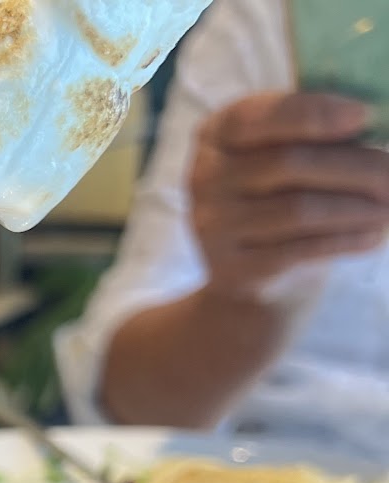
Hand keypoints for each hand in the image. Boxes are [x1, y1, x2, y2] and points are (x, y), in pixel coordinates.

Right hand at [190, 92, 388, 301]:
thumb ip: (313, 134)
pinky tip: (374, 236)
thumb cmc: (282, 196)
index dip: (311, 114)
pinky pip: (299, 250)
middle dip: (355, 166)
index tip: (363, 117)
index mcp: (217, 133)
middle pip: (287, 162)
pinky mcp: (231, 268)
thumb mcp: (285, 154)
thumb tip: (369, 124)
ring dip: (358, 208)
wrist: (250, 274)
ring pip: (298, 209)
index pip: (258, 116)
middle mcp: (205, 176)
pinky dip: (345, 240)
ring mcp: (212, 225)